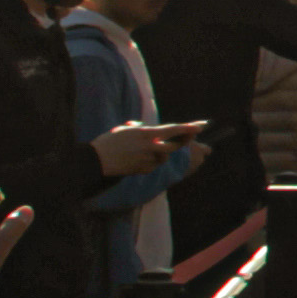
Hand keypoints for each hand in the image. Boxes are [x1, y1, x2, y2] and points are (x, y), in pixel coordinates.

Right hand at [91, 117, 207, 175]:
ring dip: (160, 153)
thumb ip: (141, 130)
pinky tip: (136, 159)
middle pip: (174, 146)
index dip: (188, 128)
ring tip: (143, 149)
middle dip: (184, 142)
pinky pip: (152, 165)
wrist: (96, 161)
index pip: (173, 130)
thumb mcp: (125, 130)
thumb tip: (146, 129)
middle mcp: (150, 147)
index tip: (200, 127)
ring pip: (163, 157)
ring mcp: (147, 160)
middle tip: (191, 138)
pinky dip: (150, 161)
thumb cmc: (108, 142)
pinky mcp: (143, 170)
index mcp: (146, 134)